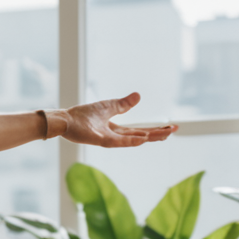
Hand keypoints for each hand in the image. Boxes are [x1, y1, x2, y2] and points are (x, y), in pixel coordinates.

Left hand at [59, 93, 175, 147]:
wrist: (65, 120)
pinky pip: (117, 142)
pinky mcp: (99, 140)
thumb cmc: (82, 116)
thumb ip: (123, 104)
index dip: (155, 129)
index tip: (171, 127)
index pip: (140, 131)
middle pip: (140, 137)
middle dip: (157, 134)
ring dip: (148, 138)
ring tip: (163, 135)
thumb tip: (138, 95)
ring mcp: (108, 139)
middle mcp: (115, 137)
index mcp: (117, 130)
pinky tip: (141, 139)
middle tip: (173, 131)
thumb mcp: (108, 106)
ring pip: (132, 140)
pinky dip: (130, 141)